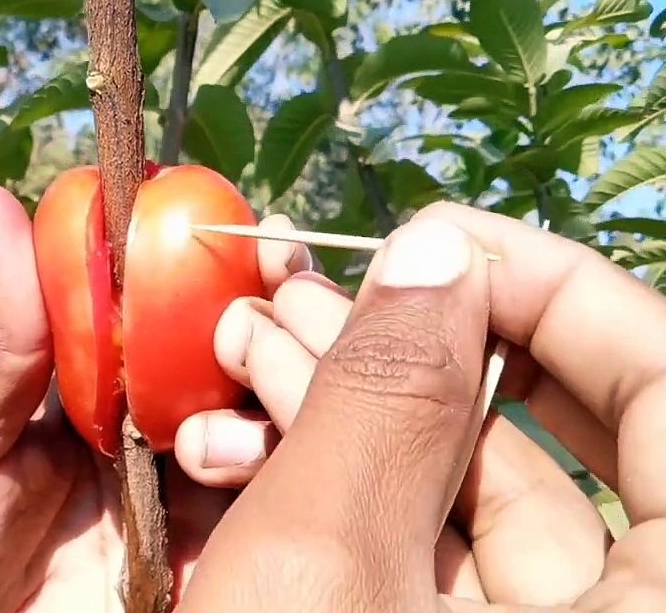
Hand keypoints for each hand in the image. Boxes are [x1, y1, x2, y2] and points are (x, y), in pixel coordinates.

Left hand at [0, 183, 312, 611]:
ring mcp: (184, 505)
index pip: (159, 316)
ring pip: (262, 423)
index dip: (202, 264)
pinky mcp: (210, 566)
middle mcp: (149, 441)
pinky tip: (263, 441)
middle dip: (264, 312)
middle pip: (229, 360)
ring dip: (276, 378)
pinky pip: (267, 511)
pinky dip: (283, 468)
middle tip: (273, 278)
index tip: (234, 220)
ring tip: (246, 367)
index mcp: (88, 399)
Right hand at [177, 202, 665, 610]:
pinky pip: (421, 558)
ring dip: (346, 408)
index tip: (437, 237)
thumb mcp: (318, 561)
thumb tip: (439, 252)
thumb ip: (384, 397)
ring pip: (468, 501)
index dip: (564, 292)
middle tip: (310, 290)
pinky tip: (235, 440)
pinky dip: (336, 488)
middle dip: (414, 350)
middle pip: (557, 448)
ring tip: (240, 346)